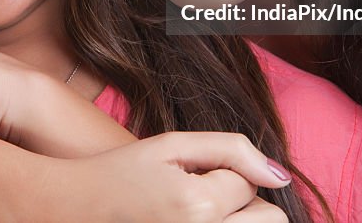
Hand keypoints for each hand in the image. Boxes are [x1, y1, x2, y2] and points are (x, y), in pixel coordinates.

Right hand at [64, 132, 291, 222]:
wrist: (80, 208)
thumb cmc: (123, 172)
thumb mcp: (172, 145)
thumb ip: (230, 150)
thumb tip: (281, 174)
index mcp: (199, 206)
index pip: (250, 182)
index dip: (224, 169)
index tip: (190, 170)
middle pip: (270, 218)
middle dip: (243, 199)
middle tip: (203, 191)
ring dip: (237, 218)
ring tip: (200, 208)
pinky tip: (195, 218)